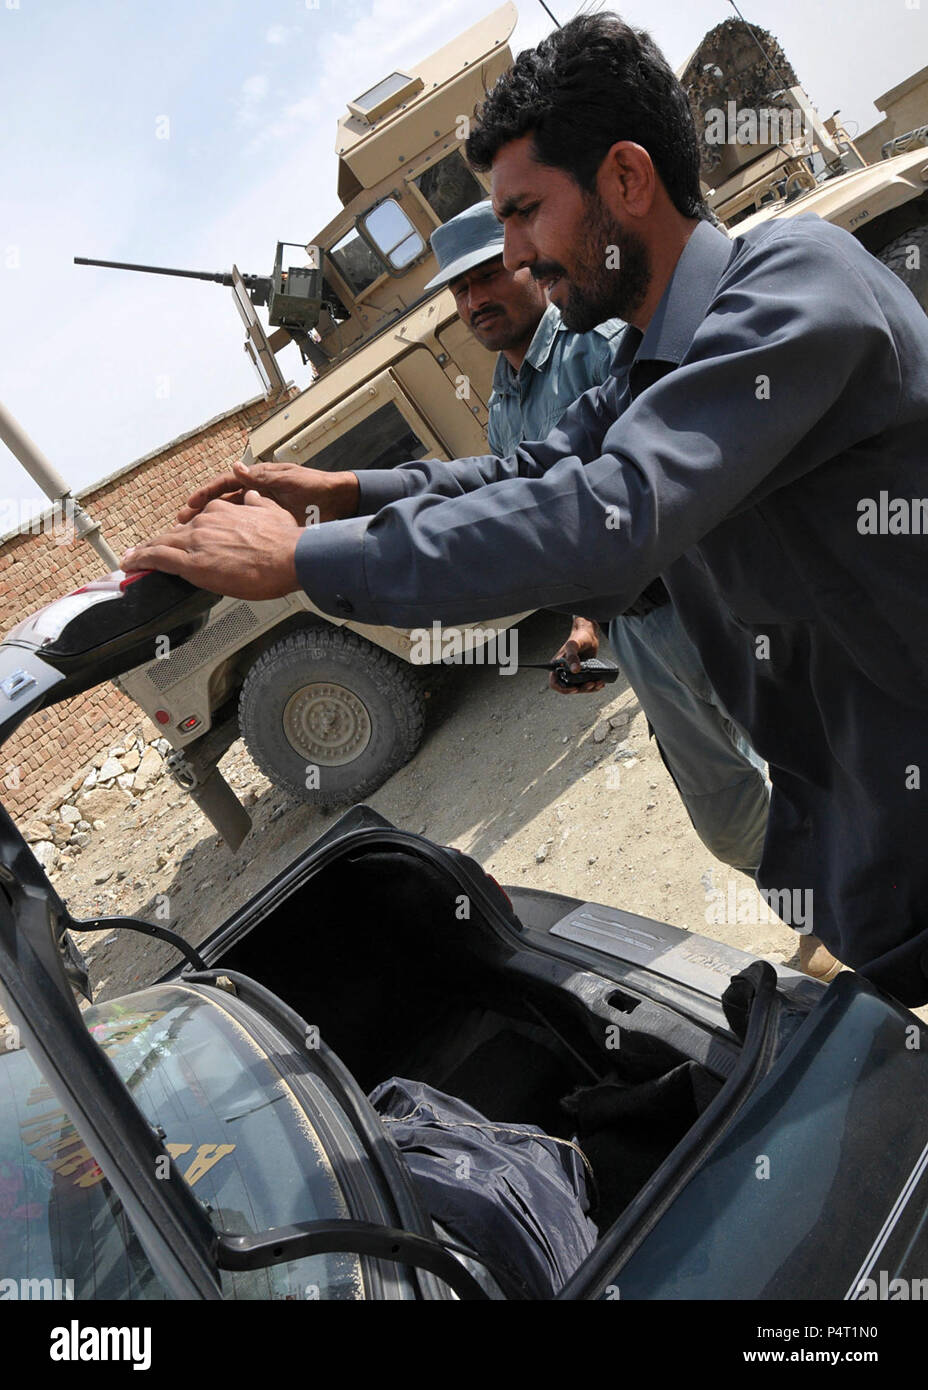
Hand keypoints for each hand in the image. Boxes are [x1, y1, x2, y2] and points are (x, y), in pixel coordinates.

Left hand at [122, 493, 301, 599]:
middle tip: (143, 552)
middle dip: (157, 543)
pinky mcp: (193, 563)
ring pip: (160, 544)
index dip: (185, 533)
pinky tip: (130, 564)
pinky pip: (157, 559)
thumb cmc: (285, 541)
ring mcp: (197, 541)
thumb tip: (252, 496)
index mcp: (223, 512)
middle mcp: (206, 522)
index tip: (180, 539)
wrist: (291, 557)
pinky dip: (140, 561)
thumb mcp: (270, 511)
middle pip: (173, 533)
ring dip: (143, 553)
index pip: (196, 522)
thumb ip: (256, 505)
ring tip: (131, 560)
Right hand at [177, 459, 359, 525]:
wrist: (338, 502)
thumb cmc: (314, 486)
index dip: (205, 494)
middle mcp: (257, 495)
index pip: (224, 485)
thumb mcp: (285, 479)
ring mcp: (263, 512)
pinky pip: (246, 532)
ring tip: (195, 538)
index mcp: (257, 480)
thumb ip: (260, 477)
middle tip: (182, 523)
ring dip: (212, 527)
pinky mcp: (272, 526)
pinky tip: (221, 548)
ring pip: (231, 519)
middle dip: (201, 513)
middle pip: (222, 504)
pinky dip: (232, 539)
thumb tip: (236, 467)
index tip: (190, 504)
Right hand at [549, 616, 603, 694]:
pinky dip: (594, 686)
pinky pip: (586, 683)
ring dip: (589, 688)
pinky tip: (600, 683)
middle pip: (570, 687)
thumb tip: (575, 670)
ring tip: (598, 683)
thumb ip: (572, 657)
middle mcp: (565, 671)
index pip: (555, 683)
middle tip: (590, 684)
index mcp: (558, 666)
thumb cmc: (578, 637)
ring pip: (579, 687)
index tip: (574, 688)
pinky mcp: (583, 673)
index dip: (563, 689)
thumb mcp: (573, 645)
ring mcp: (574, 673)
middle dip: (581, 689)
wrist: (589, 634)